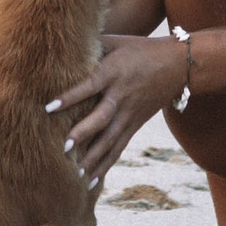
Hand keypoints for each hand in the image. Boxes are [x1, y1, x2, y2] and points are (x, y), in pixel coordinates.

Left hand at [48, 31, 192, 186]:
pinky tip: (91, 182)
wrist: (177, 65)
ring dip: (92, 158)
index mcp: (114, 72)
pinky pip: (118, 148)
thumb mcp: (116, 43)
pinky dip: (105, 165)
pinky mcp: (134, 125)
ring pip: (110, 140)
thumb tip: (62, 47)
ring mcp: (130, 114)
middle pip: (102, 118)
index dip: (70, 96)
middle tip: (64, 146)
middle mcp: (121, 96)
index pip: (89, 85)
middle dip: (83, 133)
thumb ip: (91, 47)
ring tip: (75, 174)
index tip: (49, 107)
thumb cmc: (140, 49)